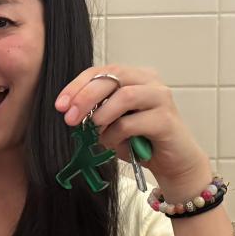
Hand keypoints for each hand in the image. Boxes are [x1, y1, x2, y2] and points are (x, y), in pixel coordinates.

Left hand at [55, 65, 210, 190]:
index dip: (77, 86)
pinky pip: (131, 123)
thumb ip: (96, 111)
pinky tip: (111, 144)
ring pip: (123, 96)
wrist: (174, 164)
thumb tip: (69, 110)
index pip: (101, 71)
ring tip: (93, 132)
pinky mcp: (166, 120)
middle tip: (69, 118)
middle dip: (84, 97)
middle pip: (112, 77)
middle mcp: (150, 81)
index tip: (60, 105)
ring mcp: (160, 98)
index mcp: (135, 76)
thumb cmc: (141, 142)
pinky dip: (114, 135)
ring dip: (101, 115)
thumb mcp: (112, 122)